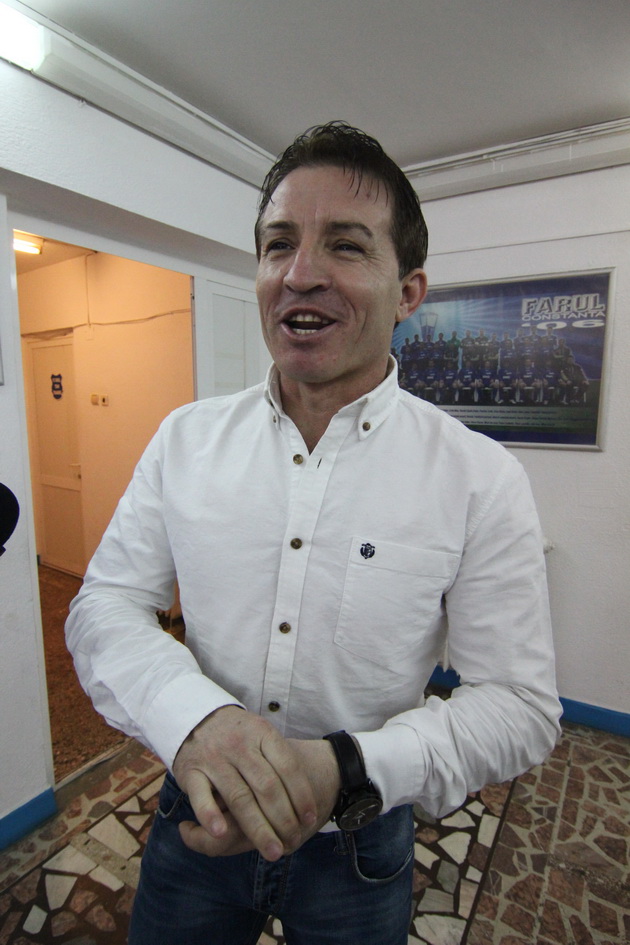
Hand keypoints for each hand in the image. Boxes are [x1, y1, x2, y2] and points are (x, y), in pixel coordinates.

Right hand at [172, 706, 322, 860]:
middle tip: (294, 842)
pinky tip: (221, 833)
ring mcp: (214, 758)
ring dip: (257, 827)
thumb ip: (279, 761)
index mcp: (262, 733)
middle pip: (267, 787)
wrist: (196, 717)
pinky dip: (210, 815)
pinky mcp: (190, 771)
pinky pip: (200, 796)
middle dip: (283, 819)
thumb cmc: (238, 734)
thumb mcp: (262, 735)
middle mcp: (239, 745)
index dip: (301, 795)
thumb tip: (306, 803)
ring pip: (239, 797)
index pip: (288, 766)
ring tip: (272, 851)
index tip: (310, 818)